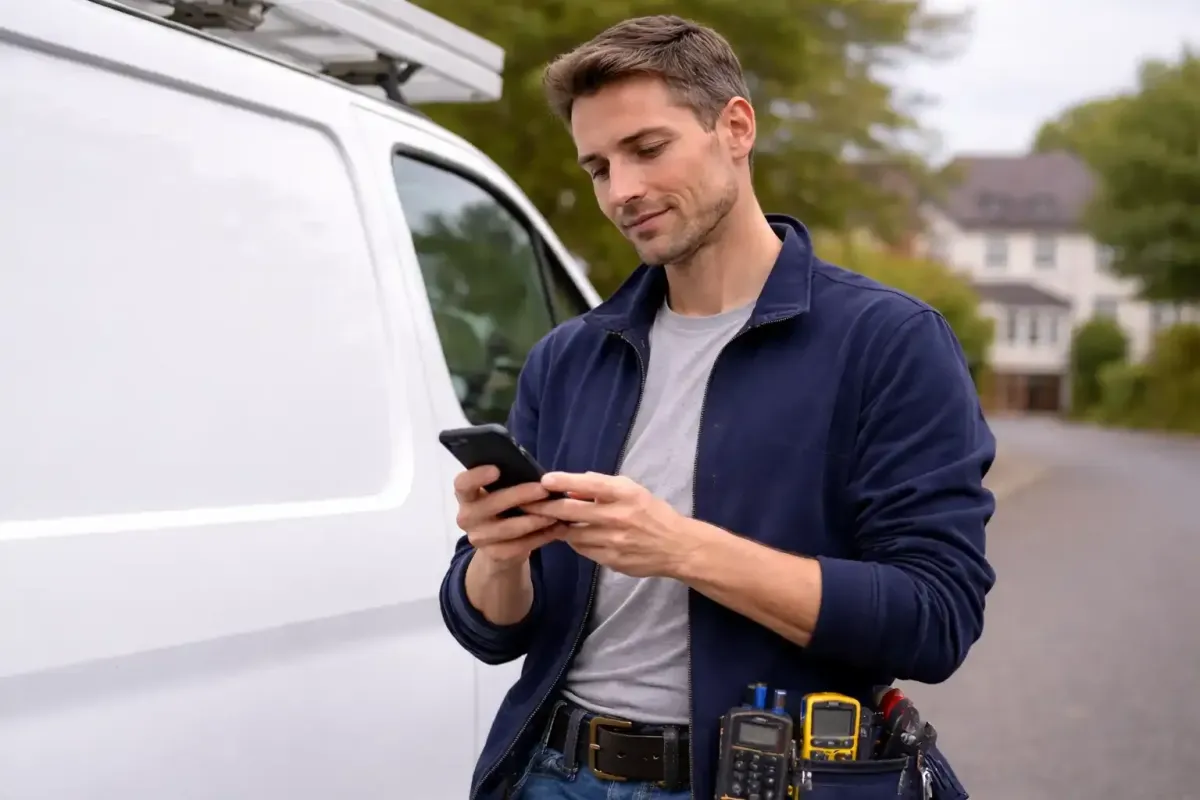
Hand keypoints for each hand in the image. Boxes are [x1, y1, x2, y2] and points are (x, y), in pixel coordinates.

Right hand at [454, 466, 564, 569]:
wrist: (499, 542)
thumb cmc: (503, 505)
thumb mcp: (499, 491)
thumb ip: (508, 480)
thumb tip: (533, 471)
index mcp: (465, 495)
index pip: (462, 484)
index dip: (477, 476)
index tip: (496, 469)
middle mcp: (466, 517)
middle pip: (491, 504)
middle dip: (520, 495)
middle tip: (544, 489)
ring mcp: (478, 538)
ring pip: (509, 528)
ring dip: (535, 519)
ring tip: (556, 511)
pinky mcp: (495, 554)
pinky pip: (521, 545)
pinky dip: (542, 536)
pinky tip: (557, 528)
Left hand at [525, 472, 697, 577]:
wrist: (676, 547)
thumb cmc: (652, 513)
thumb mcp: (633, 491)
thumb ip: (603, 487)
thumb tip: (573, 488)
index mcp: (625, 495)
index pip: (589, 485)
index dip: (564, 482)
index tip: (545, 480)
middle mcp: (618, 517)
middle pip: (572, 512)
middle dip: (546, 508)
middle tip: (528, 504)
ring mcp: (614, 541)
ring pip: (573, 534)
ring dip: (559, 527)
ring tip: (548, 520)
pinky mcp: (611, 560)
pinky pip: (583, 550)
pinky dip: (576, 542)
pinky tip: (575, 536)